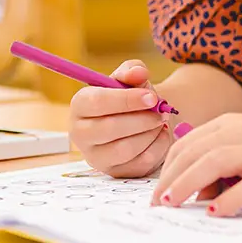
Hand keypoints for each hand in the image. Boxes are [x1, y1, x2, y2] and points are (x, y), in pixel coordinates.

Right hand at [68, 59, 176, 177]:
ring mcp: (96, 156)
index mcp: (80, 105)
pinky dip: (157, 147)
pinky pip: (140, 163)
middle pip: (109, 128)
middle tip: (161, 111)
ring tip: (160, 121)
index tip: (151, 97)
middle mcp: (80, 133)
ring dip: (150, 133)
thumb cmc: (132, 97)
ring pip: (125, 149)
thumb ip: (132, 71)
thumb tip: (138, 72)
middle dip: (142, 119)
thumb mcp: (131, 79)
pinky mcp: (115, 172)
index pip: (96, 102)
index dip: (126, 99)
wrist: (144, 118)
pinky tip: (160, 134)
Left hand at [151, 114, 241, 215]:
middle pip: (195, 152)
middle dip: (170, 179)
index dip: (167, 168)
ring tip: (172, 204)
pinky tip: (214, 214)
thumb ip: (222, 168)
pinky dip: (226, 200)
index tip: (156, 192)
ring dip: (186, 185)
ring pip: (213, 163)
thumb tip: (193, 193)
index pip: (188, 144)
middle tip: (157, 204)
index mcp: (234, 124)